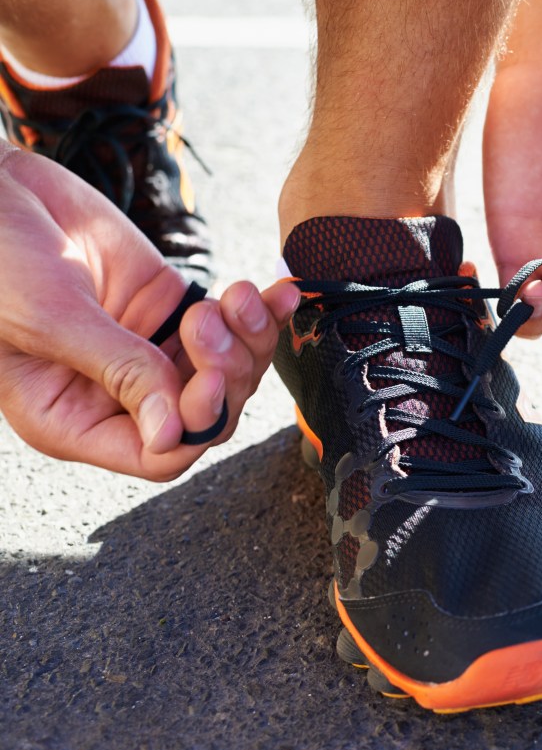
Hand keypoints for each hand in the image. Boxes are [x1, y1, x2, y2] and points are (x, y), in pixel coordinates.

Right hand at [0, 148, 298, 480]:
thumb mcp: (52, 318)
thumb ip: (118, 370)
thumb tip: (171, 436)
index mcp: (73, 418)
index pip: (157, 456)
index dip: (194, 426)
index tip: (208, 380)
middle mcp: (117, 396)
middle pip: (206, 416)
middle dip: (226, 374)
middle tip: (207, 319)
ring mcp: (150, 352)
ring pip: (230, 374)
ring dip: (248, 339)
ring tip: (234, 295)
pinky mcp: (172, 309)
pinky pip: (233, 327)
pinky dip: (262, 312)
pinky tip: (279, 293)